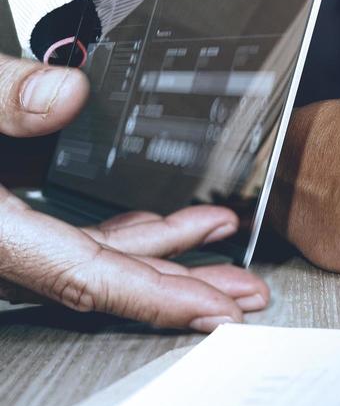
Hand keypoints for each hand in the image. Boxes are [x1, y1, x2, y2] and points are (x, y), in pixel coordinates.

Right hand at [0, 54, 267, 329]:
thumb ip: (2, 96)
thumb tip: (66, 94)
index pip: (87, 278)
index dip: (160, 298)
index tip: (218, 311)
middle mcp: (0, 246)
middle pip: (106, 278)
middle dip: (185, 283)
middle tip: (248, 289)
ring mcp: (2, 237)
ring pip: (92, 257)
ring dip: (164, 247)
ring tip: (225, 233)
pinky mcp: (2, 220)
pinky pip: (70, 238)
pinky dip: (123, 231)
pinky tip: (166, 219)